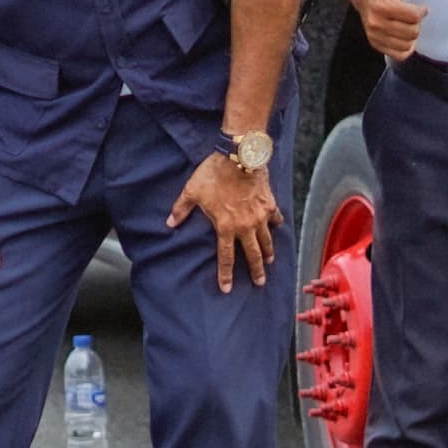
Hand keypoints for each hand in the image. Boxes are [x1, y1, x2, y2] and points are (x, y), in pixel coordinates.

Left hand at [167, 149, 281, 291]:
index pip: (226, 257)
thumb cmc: (213, 175)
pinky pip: (275, 219)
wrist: (239, 157)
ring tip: (270, 262)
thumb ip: (181, 210)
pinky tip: (277, 228)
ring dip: (268, 252)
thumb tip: (169, 224)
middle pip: (252, 254)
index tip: (227, 289)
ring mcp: (260, 216)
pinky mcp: (269, 204)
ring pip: (267, 240)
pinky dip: (276, 224)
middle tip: (259, 283)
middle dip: (256, 271)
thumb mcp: (191, 191)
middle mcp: (245, 226)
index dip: (226, 274)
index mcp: (225, 227)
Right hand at [355, 0, 426, 61]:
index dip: (421, 11)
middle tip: (413, 16)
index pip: (414, 16)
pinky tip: (404, 36)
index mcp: (381, 4)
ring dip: (412, 35)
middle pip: (412, 31)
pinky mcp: (375, 43)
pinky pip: (399, 54)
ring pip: (407, 44)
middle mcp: (375, 22)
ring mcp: (374, 34)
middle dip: (417, 23)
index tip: (421, 7)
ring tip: (408, 25)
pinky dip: (405, 48)